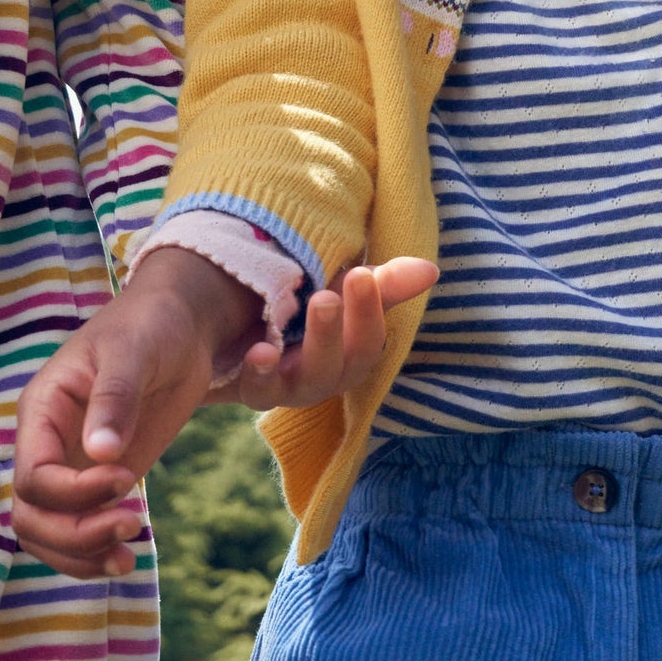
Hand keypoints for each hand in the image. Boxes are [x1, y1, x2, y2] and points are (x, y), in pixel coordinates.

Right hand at [11, 249, 437, 579]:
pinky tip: (126, 558)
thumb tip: (100, 453)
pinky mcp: (97, 481)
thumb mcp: (133, 353)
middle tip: (131, 524)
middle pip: (30, 515)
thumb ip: (115, 399)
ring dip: (80, 554)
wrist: (177, 325)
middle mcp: (46, 443)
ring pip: (45, 533)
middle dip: (75, 534)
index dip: (74, 492)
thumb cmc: (150, 327)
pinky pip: (76, 530)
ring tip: (126, 557)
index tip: (126, 478)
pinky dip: (92, 554)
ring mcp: (69, 466)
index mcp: (43, 410)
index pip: (34, 476)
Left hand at [209, 258, 438, 411]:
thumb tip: (431, 269)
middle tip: (328, 296)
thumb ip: (381, 284)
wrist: (230, 325)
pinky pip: (258, 391)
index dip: (370, 312)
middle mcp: (324, 376)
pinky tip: (258, 351)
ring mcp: (288, 387)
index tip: (362, 275)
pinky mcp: (252, 390)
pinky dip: (260, 373)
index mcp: (350, 352)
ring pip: (305, 382)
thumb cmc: (298, 306)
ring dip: (307, 348)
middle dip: (337, 331)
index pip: (370, 341)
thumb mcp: (338, 291)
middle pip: (341, 364)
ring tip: (300, 316)